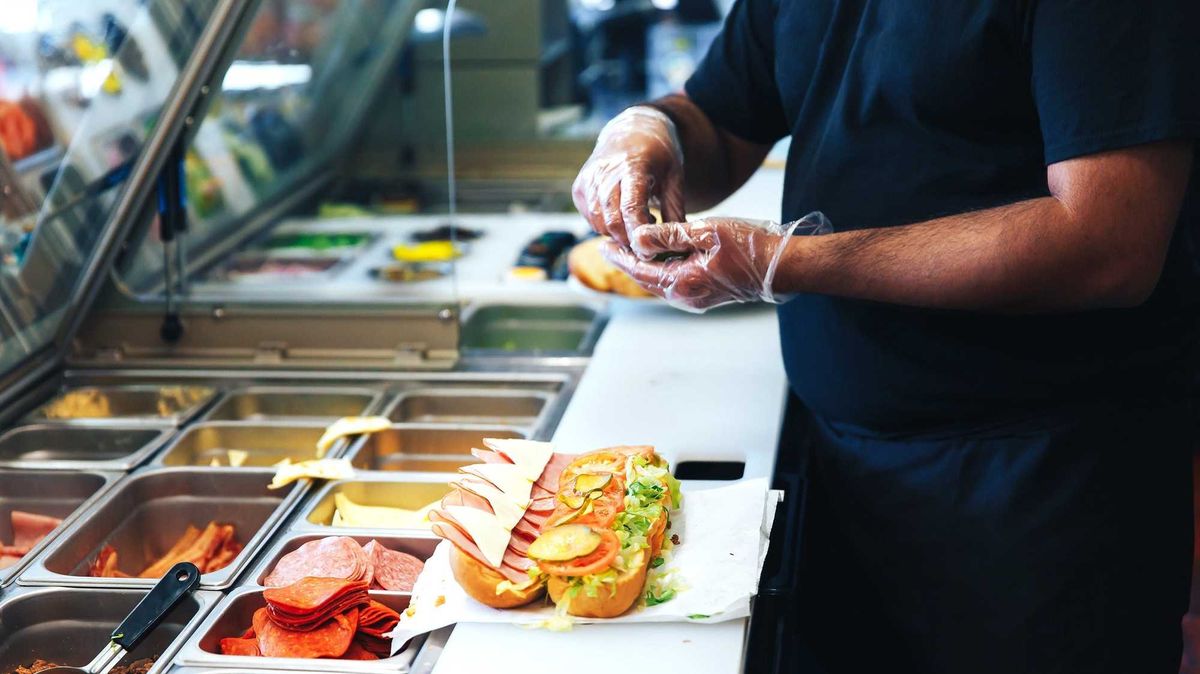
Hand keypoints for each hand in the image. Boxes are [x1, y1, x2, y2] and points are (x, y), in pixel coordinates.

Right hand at [572, 107, 685, 247]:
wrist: (632, 130)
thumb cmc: (658, 155)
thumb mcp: (674, 178)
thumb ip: (675, 211)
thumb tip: (680, 245)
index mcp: (632, 165)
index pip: (630, 208)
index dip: (639, 234)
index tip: (650, 249)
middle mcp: (605, 171)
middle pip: (612, 221)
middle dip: (628, 239)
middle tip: (646, 241)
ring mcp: (588, 179)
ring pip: (598, 223)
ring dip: (617, 234)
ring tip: (637, 224)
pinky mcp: (579, 188)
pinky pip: (590, 219)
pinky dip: (605, 226)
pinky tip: (622, 217)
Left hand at [601, 213, 830, 311]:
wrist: (783, 266)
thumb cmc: (749, 245)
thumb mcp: (706, 232)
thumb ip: (669, 236)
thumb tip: (637, 239)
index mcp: (683, 283)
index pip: (639, 271)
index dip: (619, 257)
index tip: (602, 244)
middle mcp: (686, 297)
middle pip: (646, 280)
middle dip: (627, 263)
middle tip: (608, 246)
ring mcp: (697, 299)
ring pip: (660, 283)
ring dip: (643, 267)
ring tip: (628, 249)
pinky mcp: (706, 295)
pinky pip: (675, 283)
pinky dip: (661, 270)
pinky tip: (658, 256)